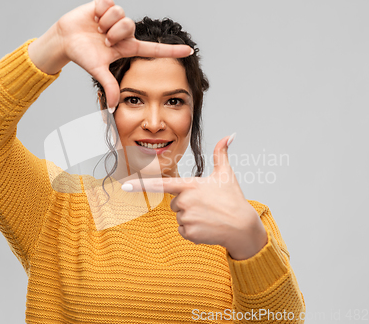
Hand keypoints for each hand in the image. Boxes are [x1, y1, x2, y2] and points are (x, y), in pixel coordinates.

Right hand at [29, 0, 192, 109]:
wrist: (65, 39)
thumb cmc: (82, 55)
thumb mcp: (98, 71)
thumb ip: (109, 86)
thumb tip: (112, 108)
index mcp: (127, 48)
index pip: (154, 49)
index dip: (172, 51)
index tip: (190, 51)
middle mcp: (125, 33)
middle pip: (130, 26)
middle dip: (114, 33)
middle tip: (103, 38)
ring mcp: (116, 18)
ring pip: (121, 14)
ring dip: (106, 22)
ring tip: (97, 28)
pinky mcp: (106, 5)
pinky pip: (110, 4)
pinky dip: (99, 11)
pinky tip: (93, 17)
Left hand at [121, 134, 267, 259]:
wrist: (243, 228)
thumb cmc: (234, 199)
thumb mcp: (226, 174)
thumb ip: (221, 153)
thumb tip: (229, 135)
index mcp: (190, 185)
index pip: (162, 184)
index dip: (142, 184)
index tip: (125, 185)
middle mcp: (185, 201)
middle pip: (174, 203)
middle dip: (187, 204)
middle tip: (206, 206)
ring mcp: (186, 218)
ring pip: (179, 217)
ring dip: (191, 218)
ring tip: (208, 217)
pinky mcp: (189, 233)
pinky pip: (183, 231)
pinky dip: (193, 231)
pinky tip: (207, 228)